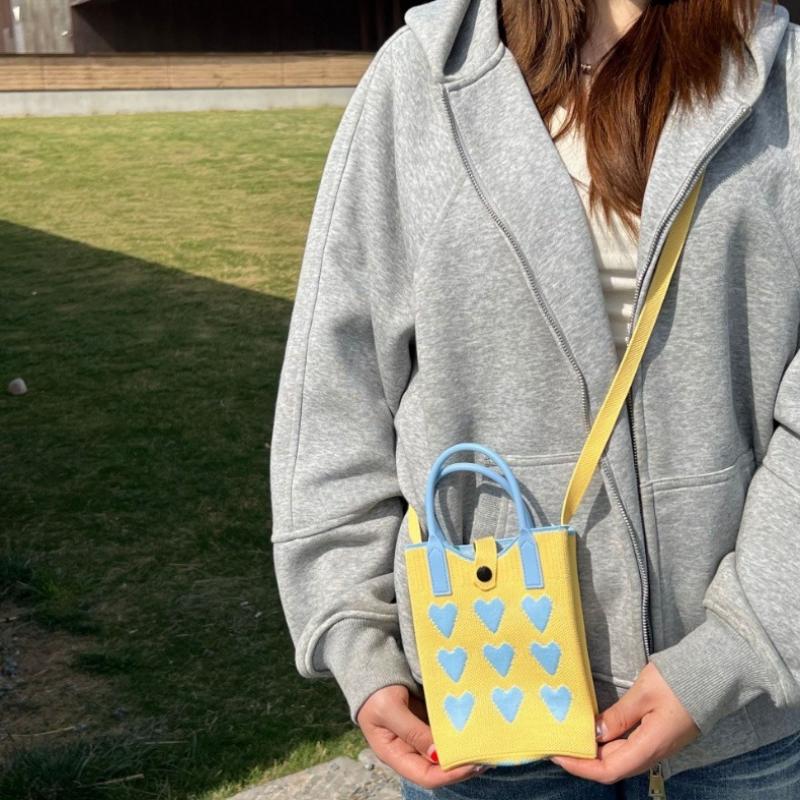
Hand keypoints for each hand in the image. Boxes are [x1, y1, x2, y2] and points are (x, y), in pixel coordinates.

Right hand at [356, 684, 488, 787]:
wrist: (371, 665)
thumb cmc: (375, 690)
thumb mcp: (390, 710)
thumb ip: (413, 732)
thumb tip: (439, 755)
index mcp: (395, 754)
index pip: (426, 776)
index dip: (450, 774)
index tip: (473, 764)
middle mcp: (410, 750)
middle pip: (440, 768)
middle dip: (463, 765)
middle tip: (487, 756)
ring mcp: (420, 735)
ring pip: (446, 752)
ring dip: (464, 750)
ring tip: (485, 745)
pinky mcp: (427, 721)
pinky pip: (446, 732)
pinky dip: (460, 733)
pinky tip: (475, 728)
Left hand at [549, 661, 700, 783]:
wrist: (714, 675)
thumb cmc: (678, 682)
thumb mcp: (642, 694)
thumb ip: (617, 716)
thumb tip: (594, 734)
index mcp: (650, 746)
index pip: (608, 770)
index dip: (580, 766)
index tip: (557, 754)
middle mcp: (654, 753)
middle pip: (612, 766)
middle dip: (583, 759)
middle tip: (558, 742)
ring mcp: (657, 745)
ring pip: (620, 758)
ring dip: (595, 751)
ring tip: (572, 735)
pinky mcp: (658, 736)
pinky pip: (628, 747)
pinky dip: (608, 742)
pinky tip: (595, 729)